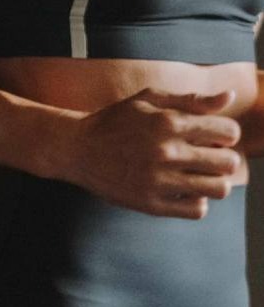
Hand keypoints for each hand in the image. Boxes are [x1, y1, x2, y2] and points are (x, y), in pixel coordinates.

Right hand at [60, 89, 242, 218]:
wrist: (75, 148)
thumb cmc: (114, 121)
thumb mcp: (148, 100)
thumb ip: (191, 99)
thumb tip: (230, 96)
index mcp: (168, 123)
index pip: (228, 132)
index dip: (226, 134)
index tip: (212, 137)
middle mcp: (165, 151)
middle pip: (228, 163)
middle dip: (223, 158)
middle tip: (206, 157)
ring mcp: (158, 180)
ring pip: (218, 189)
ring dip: (214, 181)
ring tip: (198, 175)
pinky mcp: (150, 203)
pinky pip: (197, 210)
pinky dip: (197, 201)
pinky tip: (183, 190)